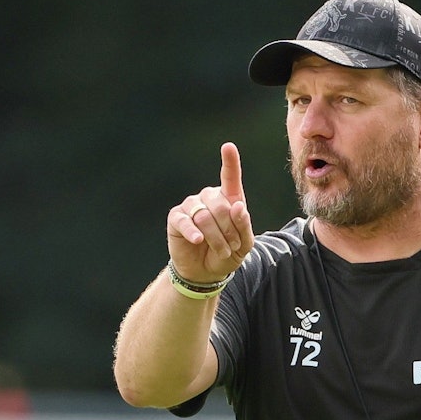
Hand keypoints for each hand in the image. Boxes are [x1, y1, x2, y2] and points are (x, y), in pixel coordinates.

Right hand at [167, 142, 253, 283]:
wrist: (206, 272)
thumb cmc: (228, 253)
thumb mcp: (244, 244)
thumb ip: (244, 225)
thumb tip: (238, 206)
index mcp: (229, 199)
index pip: (230, 177)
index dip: (230, 162)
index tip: (228, 147)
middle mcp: (209, 198)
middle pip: (221, 207)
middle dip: (230, 231)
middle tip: (232, 247)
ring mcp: (191, 206)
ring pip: (205, 217)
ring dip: (216, 238)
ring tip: (222, 250)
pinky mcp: (176, 218)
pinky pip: (185, 221)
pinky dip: (193, 232)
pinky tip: (198, 241)